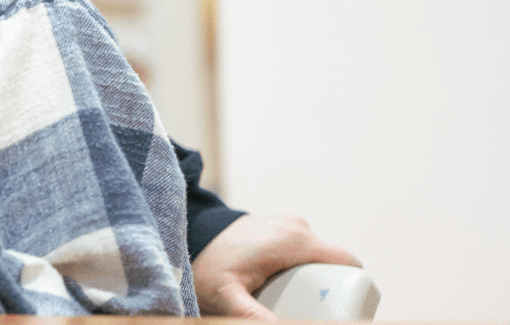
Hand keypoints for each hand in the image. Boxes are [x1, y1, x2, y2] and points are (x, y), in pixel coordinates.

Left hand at [194, 214, 362, 318]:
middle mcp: (297, 227)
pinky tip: (288, 286)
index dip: (353, 289)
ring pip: (319, 257)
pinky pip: (303, 250)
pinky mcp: (279, 226)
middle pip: (333, 264)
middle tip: (315, 312)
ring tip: (298, 301)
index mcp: (296, 241)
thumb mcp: (228, 296)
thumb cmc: (205, 264)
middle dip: (331, 288)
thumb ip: (252, 314)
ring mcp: (288, 224)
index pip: (348, 264)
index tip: (340, 310)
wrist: (185, 233)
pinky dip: (302, 267)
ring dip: (315, 278)